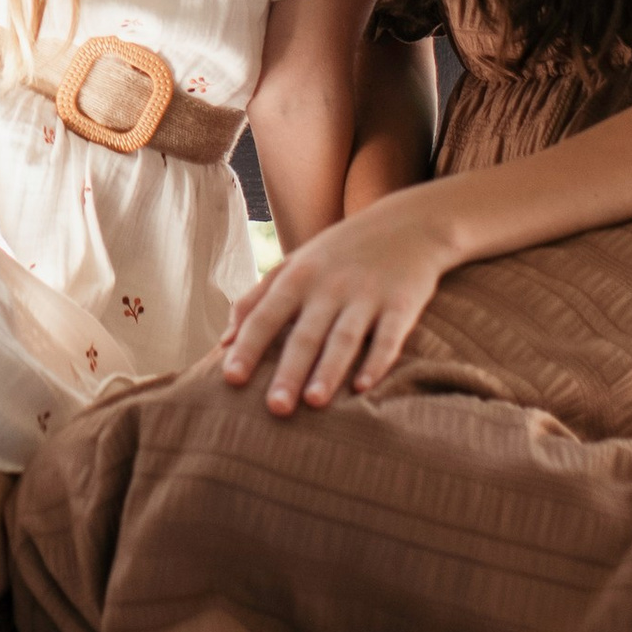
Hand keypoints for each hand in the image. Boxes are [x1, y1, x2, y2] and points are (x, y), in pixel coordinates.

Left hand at [218, 194, 446, 413]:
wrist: (408, 222)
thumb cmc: (339, 252)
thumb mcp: (295, 264)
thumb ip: (257, 299)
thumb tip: (224, 342)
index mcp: (298, 277)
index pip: (265, 316)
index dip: (248, 347)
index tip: (230, 379)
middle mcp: (330, 286)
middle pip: (305, 334)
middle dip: (289, 371)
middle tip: (275, 409)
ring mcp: (367, 294)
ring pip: (345, 337)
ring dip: (329, 370)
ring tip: (314, 402)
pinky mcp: (402, 303)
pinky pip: (390, 336)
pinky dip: (378, 361)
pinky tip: (364, 387)